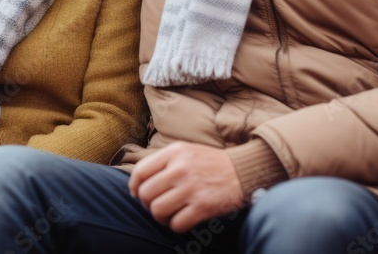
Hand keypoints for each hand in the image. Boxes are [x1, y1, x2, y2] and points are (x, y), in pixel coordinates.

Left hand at [128, 142, 244, 232]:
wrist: (242, 170)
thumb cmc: (209, 162)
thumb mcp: (185, 151)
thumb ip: (162, 162)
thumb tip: (137, 185)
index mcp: (174, 153)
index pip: (140, 171)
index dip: (134, 186)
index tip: (137, 194)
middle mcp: (180, 168)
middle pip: (146, 194)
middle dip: (147, 204)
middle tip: (157, 204)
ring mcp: (191, 188)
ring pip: (157, 210)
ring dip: (160, 217)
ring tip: (168, 214)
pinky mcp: (203, 206)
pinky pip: (176, 224)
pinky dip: (175, 226)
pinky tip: (182, 220)